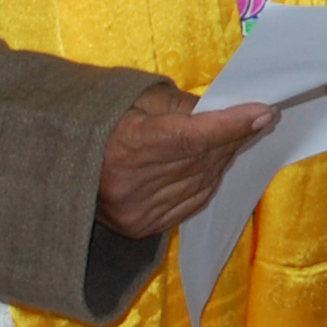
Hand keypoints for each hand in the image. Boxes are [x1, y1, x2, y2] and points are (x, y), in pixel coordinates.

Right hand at [97, 84, 273, 239]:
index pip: (192, 138)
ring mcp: (136, 211)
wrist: (62, 160)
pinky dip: (208, 181)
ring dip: (223, 159)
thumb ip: (184, 106)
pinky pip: (193, 201)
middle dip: (234, 137)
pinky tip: (211, 164)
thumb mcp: (138, 99)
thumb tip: (229, 110)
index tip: (264, 112)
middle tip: (258, 118)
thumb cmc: (105, 120)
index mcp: (125, 145)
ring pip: (203, 182)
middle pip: (202, 160)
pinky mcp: (140, 227)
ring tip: (232, 138)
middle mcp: (131, 185)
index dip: (231, 126)